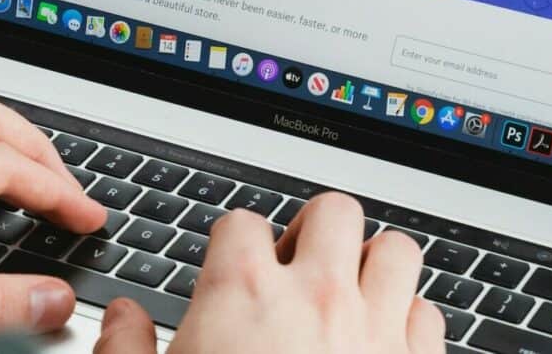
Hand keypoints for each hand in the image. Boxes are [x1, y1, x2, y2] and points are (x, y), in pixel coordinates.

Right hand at [93, 194, 443, 353]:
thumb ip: (126, 351)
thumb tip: (123, 318)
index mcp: (243, 295)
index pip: (242, 223)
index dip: (233, 244)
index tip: (231, 270)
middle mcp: (317, 299)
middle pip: (334, 211)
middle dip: (316, 231)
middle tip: (297, 266)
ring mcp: (375, 332)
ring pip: (396, 252)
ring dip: (373, 265)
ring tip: (349, 293)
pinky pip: (429, 313)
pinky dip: (408, 320)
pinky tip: (383, 343)